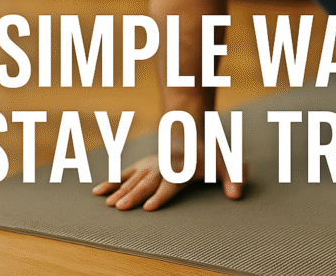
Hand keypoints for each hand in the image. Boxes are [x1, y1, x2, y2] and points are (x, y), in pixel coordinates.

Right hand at [91, 149, 246, 210]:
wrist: (190, 127)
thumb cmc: (209, 150)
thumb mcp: (226, 161)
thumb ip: (233, 177)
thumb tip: (237, 196)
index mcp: (182, 168)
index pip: (170, 184)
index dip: (160, 195)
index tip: (148, 207)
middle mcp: (163, 167)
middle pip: (146, 183)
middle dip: (133, 196)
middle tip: (120, 208)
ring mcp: (150, 165)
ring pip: (132, 179)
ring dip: (120, 191)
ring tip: (109, 205)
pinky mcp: (141, 165)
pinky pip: (123, 174)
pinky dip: (111, 182)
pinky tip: (98, 192)